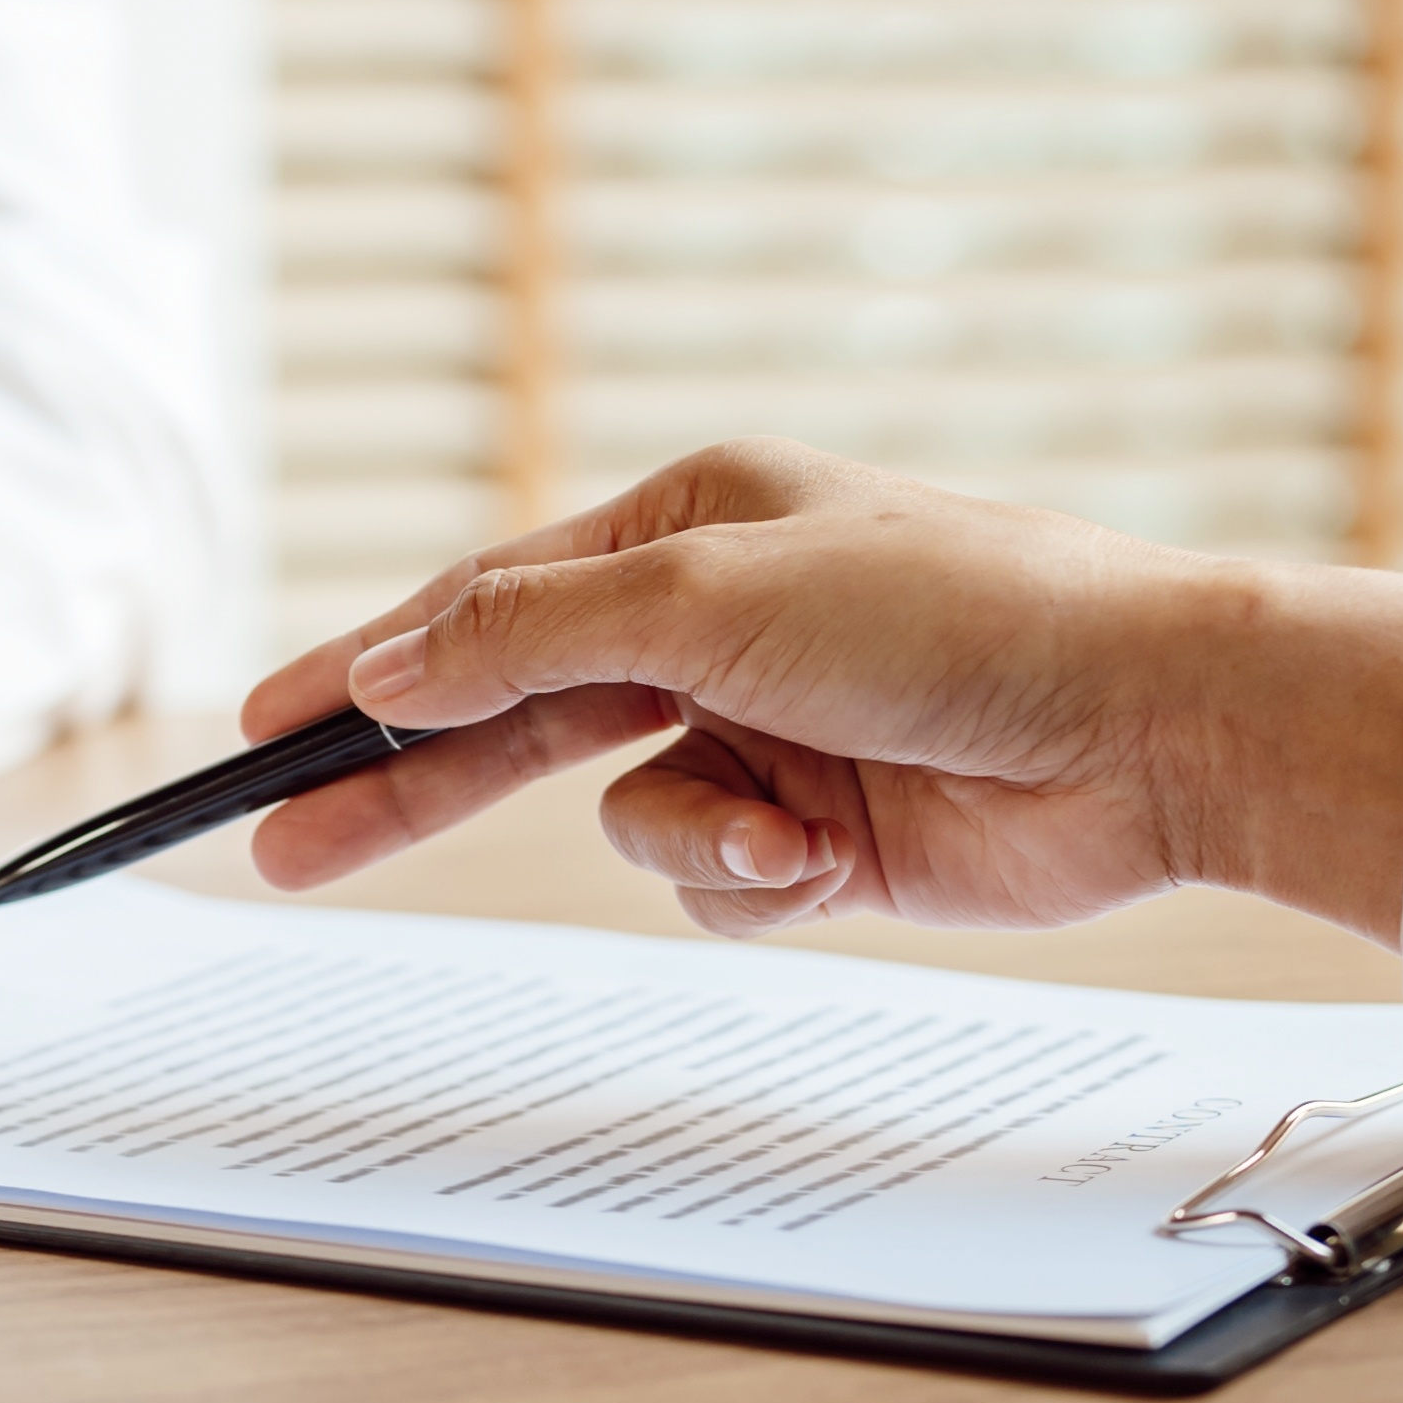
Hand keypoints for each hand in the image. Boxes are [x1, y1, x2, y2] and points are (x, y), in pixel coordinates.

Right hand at [234, 440, 1402, 944]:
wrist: (1147, 729)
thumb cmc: (953, 614)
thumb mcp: (710, 597)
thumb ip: (529, 633)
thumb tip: (389, 659)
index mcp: (686, 522)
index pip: (480, 601)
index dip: (364, 668)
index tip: (254, 732)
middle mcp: (715, 622)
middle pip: (513, 718)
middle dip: (411, 789)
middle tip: (282, 850)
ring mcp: (764, 731)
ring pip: (625, 820)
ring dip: (694, 838)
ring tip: (787, 833)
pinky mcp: (819, 833)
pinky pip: (711, 881)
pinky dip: (758, 880)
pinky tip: (836, 856)